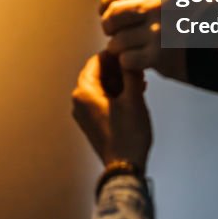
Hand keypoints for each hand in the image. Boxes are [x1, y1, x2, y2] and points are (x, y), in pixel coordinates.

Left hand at [71, 52, 151, 168]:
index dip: (113, 54)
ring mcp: (84, 114)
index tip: (128, 51)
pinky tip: (134, 93)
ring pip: (102, 87)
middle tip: (136, 65)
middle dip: (118, 69)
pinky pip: (102, 100)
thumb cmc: (128, 135)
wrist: (124, 168)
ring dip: (119, 81)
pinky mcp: (92, 123)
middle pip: (98, 74)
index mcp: (83, 92)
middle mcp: (79, 102)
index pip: (95, 62)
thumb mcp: (134, 98)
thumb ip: (130, 73)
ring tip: (139, 79)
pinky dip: (116, 94)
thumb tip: (129, 57)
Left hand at [101, 0, 187, 78]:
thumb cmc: (206, 21)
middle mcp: (159, 4)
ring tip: (128, 48)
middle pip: (114, 13)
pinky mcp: (158, 55)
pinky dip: (129, 62)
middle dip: (108, 25)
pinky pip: (127, 59)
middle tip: (112, 32)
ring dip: (118, 47)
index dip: (107, 1)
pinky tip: (139, 60)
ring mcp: (158, 29)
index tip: (103, 9)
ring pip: (117, 39)